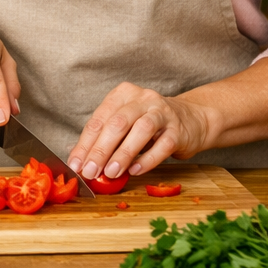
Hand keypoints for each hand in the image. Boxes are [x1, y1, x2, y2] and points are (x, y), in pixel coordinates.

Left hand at [67, 82, 211, 179]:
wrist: (191, 119)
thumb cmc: (149, 124)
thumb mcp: (125, 124)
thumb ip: (105, 139)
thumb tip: (80, 160)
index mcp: (123, 94)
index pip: (99, 119)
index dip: (85, 143)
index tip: (76, 164)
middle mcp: (142, 99)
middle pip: (117, 123)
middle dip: (101, 149)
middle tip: (90, 171)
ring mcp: (162, 112)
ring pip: (140, 130)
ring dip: (123, 153)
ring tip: (111, 172)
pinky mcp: (179, 130)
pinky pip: (163, 145)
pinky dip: (147, 159)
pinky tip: (135, 171)